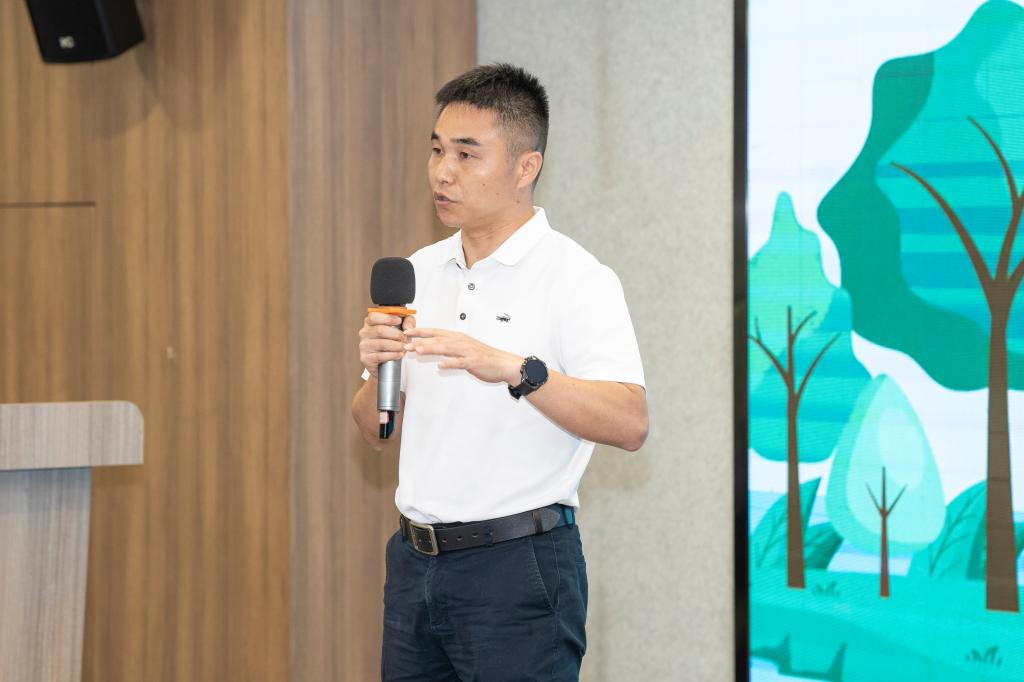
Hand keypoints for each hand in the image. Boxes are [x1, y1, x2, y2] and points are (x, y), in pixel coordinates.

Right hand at [359, 312, 415, 377]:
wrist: (386, 363)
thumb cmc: (393, 342)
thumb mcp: (402, 328)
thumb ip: (407, 322)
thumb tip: (408, 327)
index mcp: (370, 322)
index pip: (374, 316)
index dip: (387, 318)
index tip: (399, 321)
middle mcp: (365, 333)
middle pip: (380, 330)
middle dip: (396, 334)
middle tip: (404, 338)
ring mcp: (364, 346)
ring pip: (381, 344)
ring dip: (396, 346)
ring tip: (403, 347)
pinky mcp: (366, 358)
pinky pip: (380, 356)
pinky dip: (392, 355)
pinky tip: (398, 354)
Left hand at [404, 327, 522, 384]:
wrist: (503, 364)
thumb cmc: (484, 357)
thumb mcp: (465, 348)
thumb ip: (450, 347)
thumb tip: (433, 347)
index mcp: (458, 338)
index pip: (436, 332)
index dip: (421, 332)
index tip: (407, 332)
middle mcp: (461, 342)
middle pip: (438, 339)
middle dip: (421, 341)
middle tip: (406, 343)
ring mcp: (467, 352)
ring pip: (446, 348)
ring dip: (431, 348)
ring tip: (418, 350)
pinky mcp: (473, 362)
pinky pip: (460, 362)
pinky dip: (450, 364)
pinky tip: (440, 366)